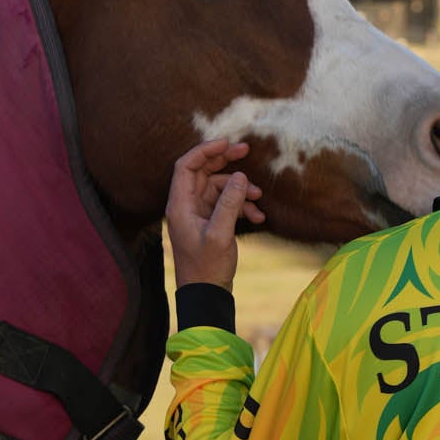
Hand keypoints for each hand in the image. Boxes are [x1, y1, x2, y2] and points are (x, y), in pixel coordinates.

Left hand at [166, 139, 263, 290]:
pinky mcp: (210, 224)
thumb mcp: (220, 234)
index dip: (205, 150)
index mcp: (180, 205)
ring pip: (219, 188)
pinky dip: (242, 205)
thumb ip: (230, 203)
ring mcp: (199, 215)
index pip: (187, 166)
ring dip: (240, 189)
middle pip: (203, 172)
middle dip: (225, 162)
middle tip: (246, 150)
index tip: (227, 143)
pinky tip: (258, 215)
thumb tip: (241, 177)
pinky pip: (226, 205)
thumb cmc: (207, 268)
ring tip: (260, 196)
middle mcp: (186, 206)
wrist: (206, 296)